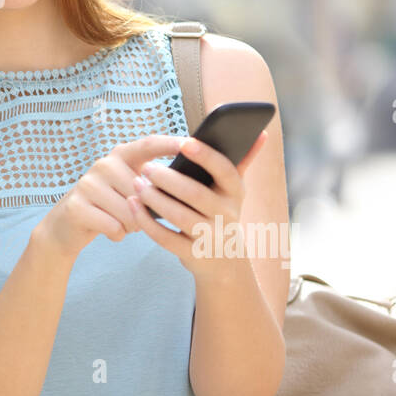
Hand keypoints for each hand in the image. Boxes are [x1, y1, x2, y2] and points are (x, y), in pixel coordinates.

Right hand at [36, 135, 185, 260]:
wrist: (67, 226)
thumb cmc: (110, 206)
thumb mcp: (129, 188)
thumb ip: (151, 181)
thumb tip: (186, 184)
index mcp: (121, 155)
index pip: (148, 144)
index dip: (170, 143)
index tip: (192, 143)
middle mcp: (104, 164)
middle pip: (144, 191)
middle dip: (146, 211)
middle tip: (135, 214)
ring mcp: (88, 183)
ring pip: (130, 212)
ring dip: (132, 225)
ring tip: (121, 221)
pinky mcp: (77, 205)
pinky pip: (114, 227)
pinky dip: (117, 234)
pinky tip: (109, 230)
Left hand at [128, 130, 269, 281]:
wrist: (225, 263)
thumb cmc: (222, 213)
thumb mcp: (234, 191)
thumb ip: (242, 161)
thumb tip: (261, 133)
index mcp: (236, 193)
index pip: (225, 171)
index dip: (206, 156)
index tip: (184, 143)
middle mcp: (227, 215)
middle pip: (196, 194)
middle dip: (168, 179)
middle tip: (146, 168)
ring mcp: (211, 237)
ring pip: (180, 216)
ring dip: (155, 199)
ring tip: (137, 184)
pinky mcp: (193, 254)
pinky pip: (166, 238)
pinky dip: (147, 222)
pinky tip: (134, 205)